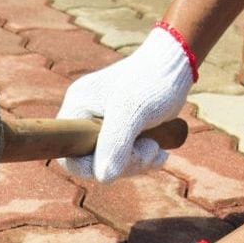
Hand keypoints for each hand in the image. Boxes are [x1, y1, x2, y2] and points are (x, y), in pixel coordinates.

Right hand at [59, 23, 195, 182]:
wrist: (175, 64)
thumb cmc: (152, 81)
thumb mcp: (132, 112)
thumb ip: (114, 144)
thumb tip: (103, 178)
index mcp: (77, 109)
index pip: (68, 154)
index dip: (89, 167)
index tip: (118, 162)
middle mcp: (85, 118)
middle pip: (92, 162)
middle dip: (123, 164)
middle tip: (150, 150)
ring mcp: (102, 125)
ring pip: (111, 162)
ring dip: (138, 162)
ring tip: (158, 149)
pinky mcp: (120, 130)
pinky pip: (124, 156)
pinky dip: (143, 158)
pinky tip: (160, 151)